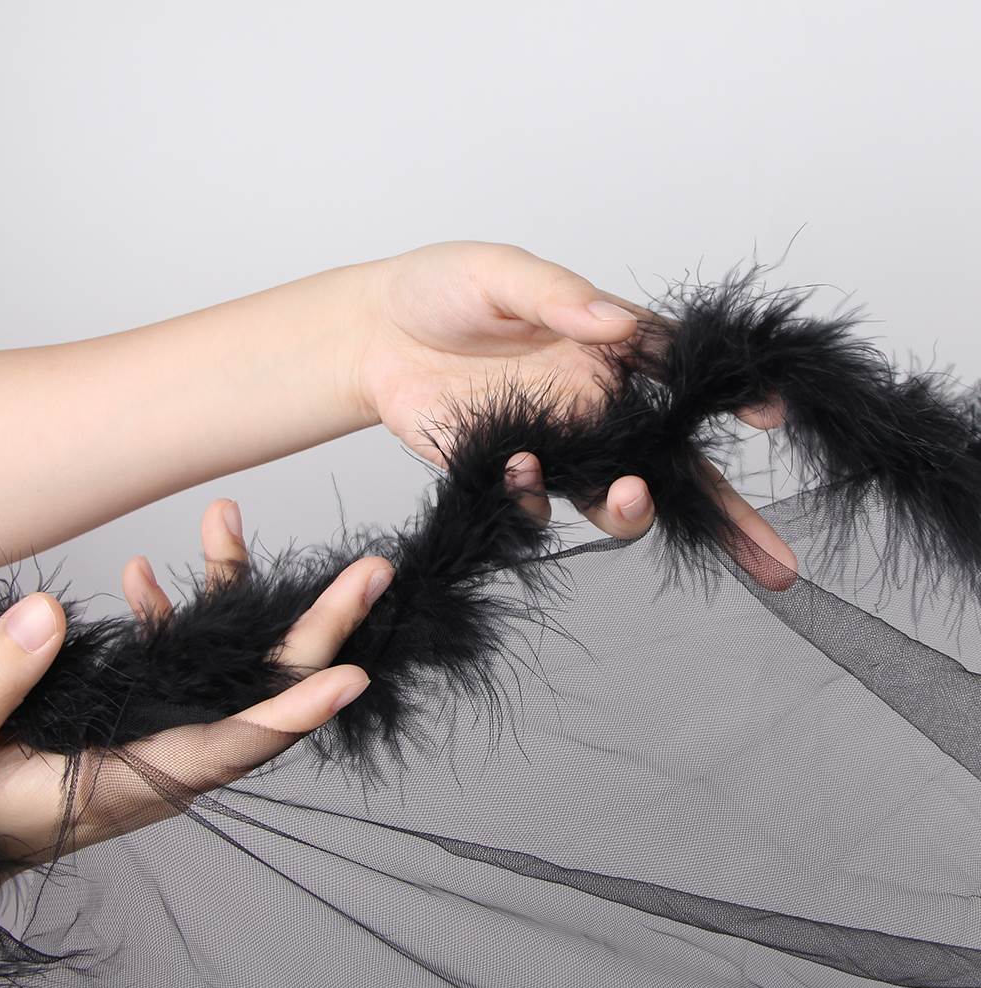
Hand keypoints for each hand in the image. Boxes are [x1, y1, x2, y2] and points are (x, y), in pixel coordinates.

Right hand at [0, 500, 390, 886]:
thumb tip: (45, 615)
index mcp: (138, 778)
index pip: (235, 745)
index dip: (295, 713)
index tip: (352, 677)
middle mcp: (172, 748)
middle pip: (265, 686)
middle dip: (321, 627)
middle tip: (371, 572)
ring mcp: (165, 721)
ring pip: (228, 655)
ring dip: (234, 588)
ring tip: (224, 516)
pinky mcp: (146, 703)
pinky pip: (179, 653)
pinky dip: (172, 609)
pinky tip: (141, 572)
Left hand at [353, 241, 794, 568]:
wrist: (372, 336)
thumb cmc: (440, 288)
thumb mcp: (499, 273)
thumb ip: (558, 297)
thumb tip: (616, 323)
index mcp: (608, 347)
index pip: (687, 376)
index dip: (734, 398)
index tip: (769, 415)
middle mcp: (595, 402)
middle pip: (674, 462)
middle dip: (726, 513)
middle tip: (772, 559)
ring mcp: (557, 442)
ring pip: (617, 494)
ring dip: (635, 508)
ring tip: (630, 497)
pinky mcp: (509, 471)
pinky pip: (539, 503)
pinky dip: (538, 499)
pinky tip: (520, 472)